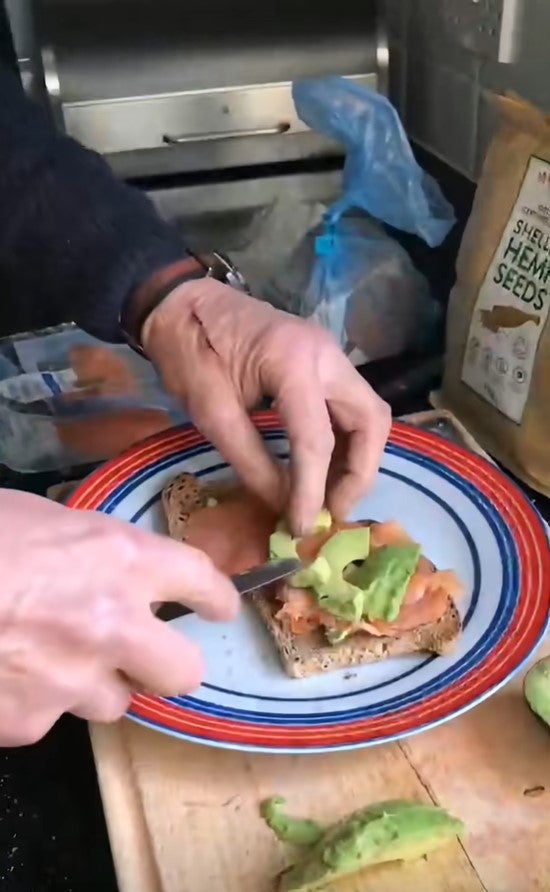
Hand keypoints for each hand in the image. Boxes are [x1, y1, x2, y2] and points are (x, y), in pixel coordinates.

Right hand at [0, 490, 237, 745]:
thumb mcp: (41, 518)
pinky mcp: (28, 723)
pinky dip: (34, 701)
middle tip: (148, 651)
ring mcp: (71, 682)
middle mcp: (112, 626)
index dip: (218, 596)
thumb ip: (91, 548)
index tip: (220, 606)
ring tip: (49, 657)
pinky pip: (49, 719)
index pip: (200, 580)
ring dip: (95, 682)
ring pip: (115, 703)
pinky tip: (4, 671)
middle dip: (171, 663)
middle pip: (184, 672)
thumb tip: (110, 563)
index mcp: (120, 559)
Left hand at [142, 279, 390, 533]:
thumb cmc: (188, 350)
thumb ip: (251, 462)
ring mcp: (332, 354)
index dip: (312, 491)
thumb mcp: (211, 412)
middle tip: (333, 511)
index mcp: (293, 361)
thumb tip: (283, 505)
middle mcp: (327, 354)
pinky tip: (326, 469)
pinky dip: (347, 442)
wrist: (181, 302)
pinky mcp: (326, 361)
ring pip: (370, 414)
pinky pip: (352, 407)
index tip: (303, 527)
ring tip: (330, 497)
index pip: (317, 439)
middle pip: (371, 421)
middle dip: (359, 473)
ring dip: (358, 459)